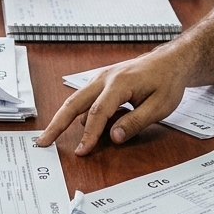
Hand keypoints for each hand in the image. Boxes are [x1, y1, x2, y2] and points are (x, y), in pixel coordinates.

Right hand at [36, 48, 187, 155]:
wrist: (170, 61)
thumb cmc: (166, 82)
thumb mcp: (159, 107)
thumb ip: (135, 122)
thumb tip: (113, 138)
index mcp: (119, 84)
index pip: (98, 113)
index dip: (89, 135)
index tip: (81, 151)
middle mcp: (104, 79)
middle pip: (73, 103)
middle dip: (56, 123)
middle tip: (43, 141)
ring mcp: (100, 78)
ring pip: (76, 101)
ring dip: (64, 119)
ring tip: (54, 138)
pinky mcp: (101, 82)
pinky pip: (84, 99)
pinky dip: (76, 113)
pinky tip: (81, 128)